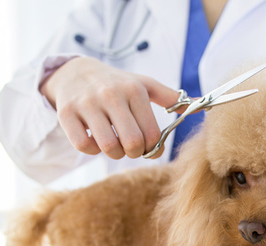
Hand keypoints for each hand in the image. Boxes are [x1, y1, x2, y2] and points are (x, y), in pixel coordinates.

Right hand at [40, 57, 179, 159]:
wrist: (74, 72)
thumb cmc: (116, 84)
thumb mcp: (143, 85)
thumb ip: (170, 98)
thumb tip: (199, 105)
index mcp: (134, 90)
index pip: (152, 134)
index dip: (153, 149)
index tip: (149, 147)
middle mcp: (111, 95)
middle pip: (132, 143)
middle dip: (135, 153)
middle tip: (132, 148)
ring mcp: (87, 104)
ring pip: (108, 147)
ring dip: (114, 153)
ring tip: (114, 144)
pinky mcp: (66, 114)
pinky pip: (84, 146)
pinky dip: (92, 150)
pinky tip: (95, 140)